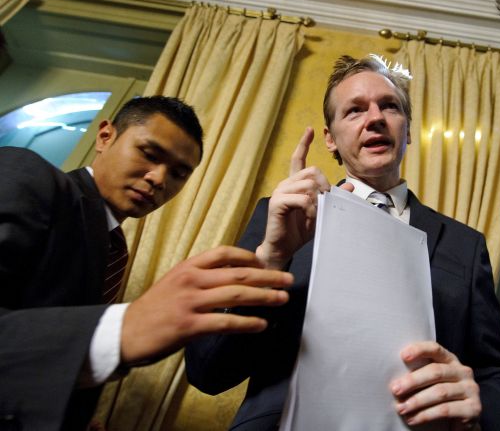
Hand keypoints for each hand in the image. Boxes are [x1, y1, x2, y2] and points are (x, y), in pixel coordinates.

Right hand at [120, 246, 292, 364]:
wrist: (124, 332)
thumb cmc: (154, 309)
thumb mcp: (175, 282)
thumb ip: (201, 276)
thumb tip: (234, 275)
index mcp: (188, 267)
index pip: (224, 253)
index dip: (249, 258)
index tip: (266, 265)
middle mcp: (191, 280)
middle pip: (238, 274)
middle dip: (267, 277)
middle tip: (288, 279)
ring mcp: (190, 303)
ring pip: (236, 296)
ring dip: (264, 297)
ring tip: (282, 299)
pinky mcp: (189, 326)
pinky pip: (226, 322)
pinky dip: (247, 323)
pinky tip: (262, 325)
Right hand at [256, 127, 352, 268]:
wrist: (283, 248)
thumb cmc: (300, 231)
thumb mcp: (322, 212)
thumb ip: (335, 198)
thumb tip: (351, 185)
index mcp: (295, 184)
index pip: (298, 159)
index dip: (304, 144)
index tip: (310, 129)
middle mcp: (286, 184)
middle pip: (312, 171)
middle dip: (325, 185)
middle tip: (327, 202)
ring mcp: (280, 192)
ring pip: (308, 184)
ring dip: (319, 199)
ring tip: (317, 213)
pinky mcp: (277, 203)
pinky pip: (302, 198)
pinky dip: (311, 208)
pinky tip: (311, 216)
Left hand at [391, 341, 481, 429]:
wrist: (464, 421)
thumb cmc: (442, 399)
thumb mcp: (433, 383)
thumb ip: (421, 376)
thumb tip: (395, 379)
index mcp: (452, 361)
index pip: (436, 349)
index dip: (420, 350)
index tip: (402, 356)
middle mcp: (464, 372)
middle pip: (436, 372)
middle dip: (413, 380)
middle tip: (395, 390)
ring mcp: (471, 390)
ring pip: (440, 392)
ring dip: (417, 401)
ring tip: (401, 408)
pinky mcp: (473, 408)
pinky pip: (445, 410)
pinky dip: (426, 415)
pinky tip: (413, 419)